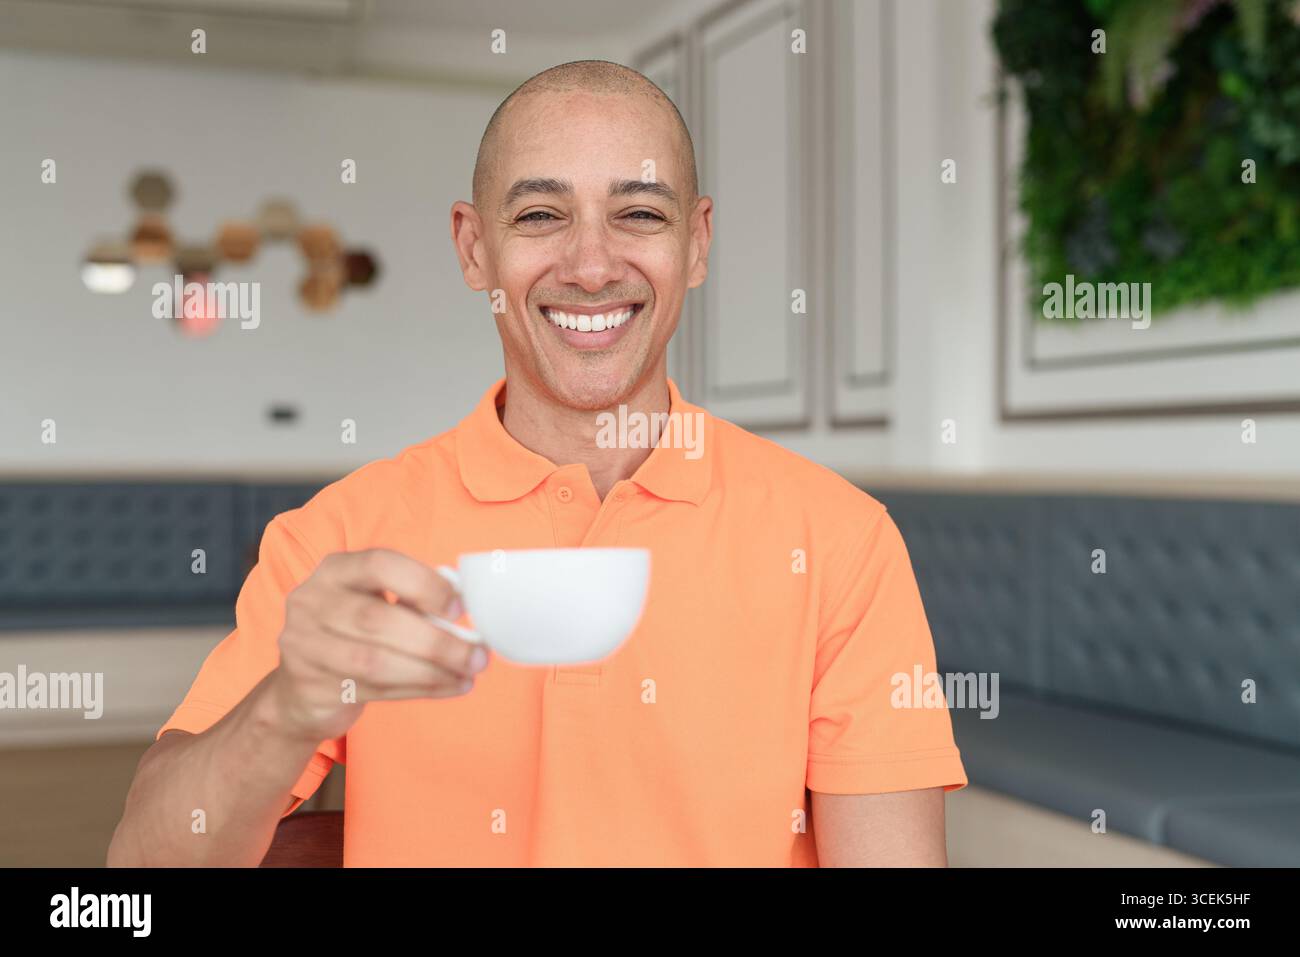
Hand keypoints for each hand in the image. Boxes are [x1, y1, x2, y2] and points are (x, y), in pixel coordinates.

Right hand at [267, 549, 486, 741]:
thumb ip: (411, 601)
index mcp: (335, 570)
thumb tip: (465, 609)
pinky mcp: (311, 686)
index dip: (423, 583)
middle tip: (478, 656)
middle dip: (436, 641)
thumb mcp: (374, 604)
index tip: (459, 606)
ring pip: (376, 661)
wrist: (300, 691)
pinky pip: (375, 689)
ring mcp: (305, 646)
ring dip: (432, 671)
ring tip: (468, 674)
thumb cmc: (352, 636)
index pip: (379, 564)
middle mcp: (312, 602)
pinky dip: (420, 689)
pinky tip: (449, 686)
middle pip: (377, 620)